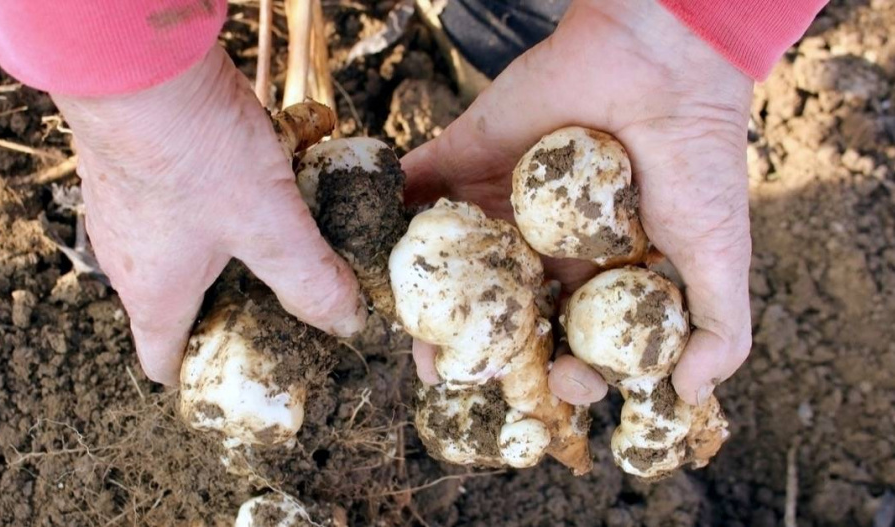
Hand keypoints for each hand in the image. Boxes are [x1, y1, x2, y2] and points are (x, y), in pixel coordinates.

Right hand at [52, 45, 365, 385]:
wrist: (135, 66)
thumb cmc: (196, 154)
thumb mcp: (271, 224)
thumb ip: (310, 279)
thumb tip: (348, 321)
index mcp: (153, 294)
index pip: (163, 361)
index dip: (201, 373)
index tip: (243, 364)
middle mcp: (125, 261)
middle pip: (173, 306)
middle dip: (224, 307)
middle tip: (276, 295)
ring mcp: (119, 211)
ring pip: (172, 251)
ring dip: (217, 249)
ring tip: (269, 231)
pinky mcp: (125, 168)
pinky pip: (168, 203)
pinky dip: (204, 203)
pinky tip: (243, 175)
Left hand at [402, 0, 752, 405]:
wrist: (662, 65)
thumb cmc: (698, 160)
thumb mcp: (721, 255)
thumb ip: (719, 330)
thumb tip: (692, 392)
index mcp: (597, 270)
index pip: (566, 335)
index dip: (560, 369)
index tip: (562, 384)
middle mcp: (542, 241)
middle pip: (497, 308)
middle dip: (476, 346)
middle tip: (453, 375)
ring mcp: (499, 200)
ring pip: (451, 261)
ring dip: (427, 300)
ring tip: (409, 336)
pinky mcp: (466, 157)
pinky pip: (418, 189)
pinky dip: (392, 216)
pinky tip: (376, 257)